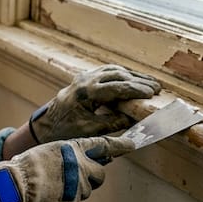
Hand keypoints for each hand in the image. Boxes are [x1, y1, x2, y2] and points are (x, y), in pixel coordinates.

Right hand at [0, 135, 137, 201]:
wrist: (18, 184)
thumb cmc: (30, 164)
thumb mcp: (53, 149)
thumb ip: (72, 154)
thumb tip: (86, 160)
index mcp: (76, 149)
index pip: (104, 145)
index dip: (120, 145)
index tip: (132, 145)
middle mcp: (82, 166)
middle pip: (100, 175)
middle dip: (92, 176)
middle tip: (74, 176)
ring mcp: (79, 186)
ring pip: (87, 190)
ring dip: (76, 189)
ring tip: (55, 185)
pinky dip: (66, 201)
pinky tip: (51, 195)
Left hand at [30, 64, 160, 142]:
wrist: (45, 126)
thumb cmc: (64, 131)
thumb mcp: (89, 131)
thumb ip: (113, 123)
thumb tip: (134, 118)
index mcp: (85, 93)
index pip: (116, 87)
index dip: (136, 89)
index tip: (152, 94)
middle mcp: (85, 80)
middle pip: (118, 75)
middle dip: (139, 81)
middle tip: (156, 88)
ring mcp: (84, 77)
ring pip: (114, 70)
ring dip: (133, 76)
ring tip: (150, 83)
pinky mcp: (84, 78)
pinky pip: (107, 72)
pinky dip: (123, 75)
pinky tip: (134, 79)